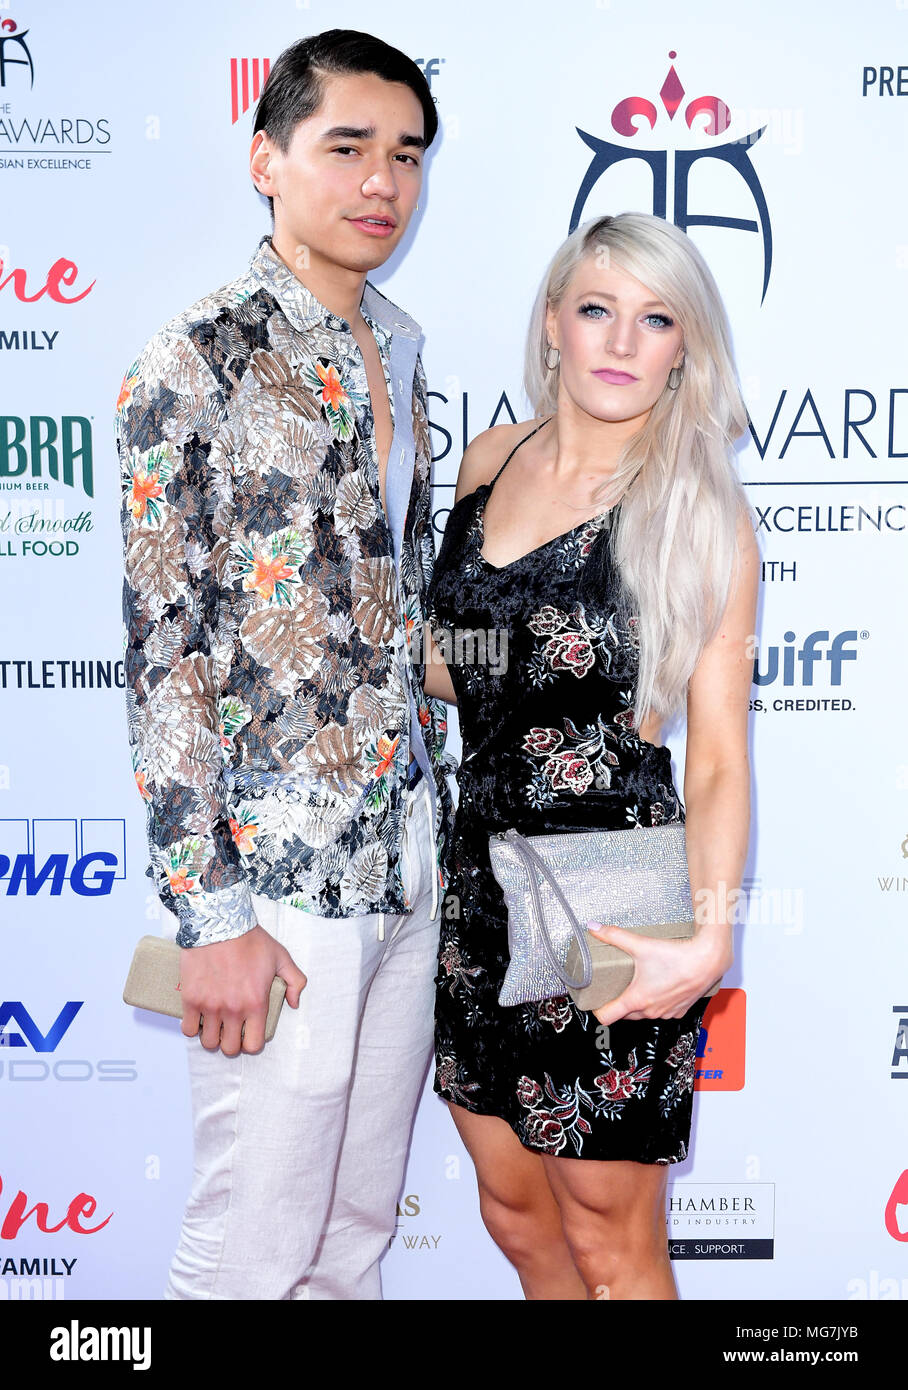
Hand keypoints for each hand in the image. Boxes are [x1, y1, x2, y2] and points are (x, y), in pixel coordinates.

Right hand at [178, 924, 306, 1055]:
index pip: (254, 1045)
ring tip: (215, 1024)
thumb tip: (294, 1003)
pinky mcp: (191, 999)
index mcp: (256, 1003)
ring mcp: (210, 1006)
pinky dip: (193, 1027)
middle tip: (231, 1030)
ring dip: (212, 1036)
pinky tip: (199, 1018)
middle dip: (231, 1043)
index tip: (249, 1034)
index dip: (252, 1043)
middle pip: (229, 1049)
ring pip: (208, 1042)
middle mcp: (233, 1009)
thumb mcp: (281, 957)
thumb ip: (295, 981)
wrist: (219, 923)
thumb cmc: (250, 939)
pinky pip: (188, 1029)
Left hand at [584, 921, 730, 1028]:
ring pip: (644, 1014)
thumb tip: (595, 928)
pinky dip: (657, 1003)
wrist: (708, 960)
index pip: (607, 1016)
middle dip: (618, 1004)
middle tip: (615, 987)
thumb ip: (615, 936)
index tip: (596, 1000)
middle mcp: (651, 1011)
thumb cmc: (677, 957)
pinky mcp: (679, 1010)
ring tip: (637, 985)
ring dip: (639, 1004)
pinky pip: (663, 1012)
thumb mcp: (641, 944)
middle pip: (625, 1015)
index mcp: (637, 999)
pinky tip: (658, 988)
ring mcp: (666, 1012)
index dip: (598, 1009)